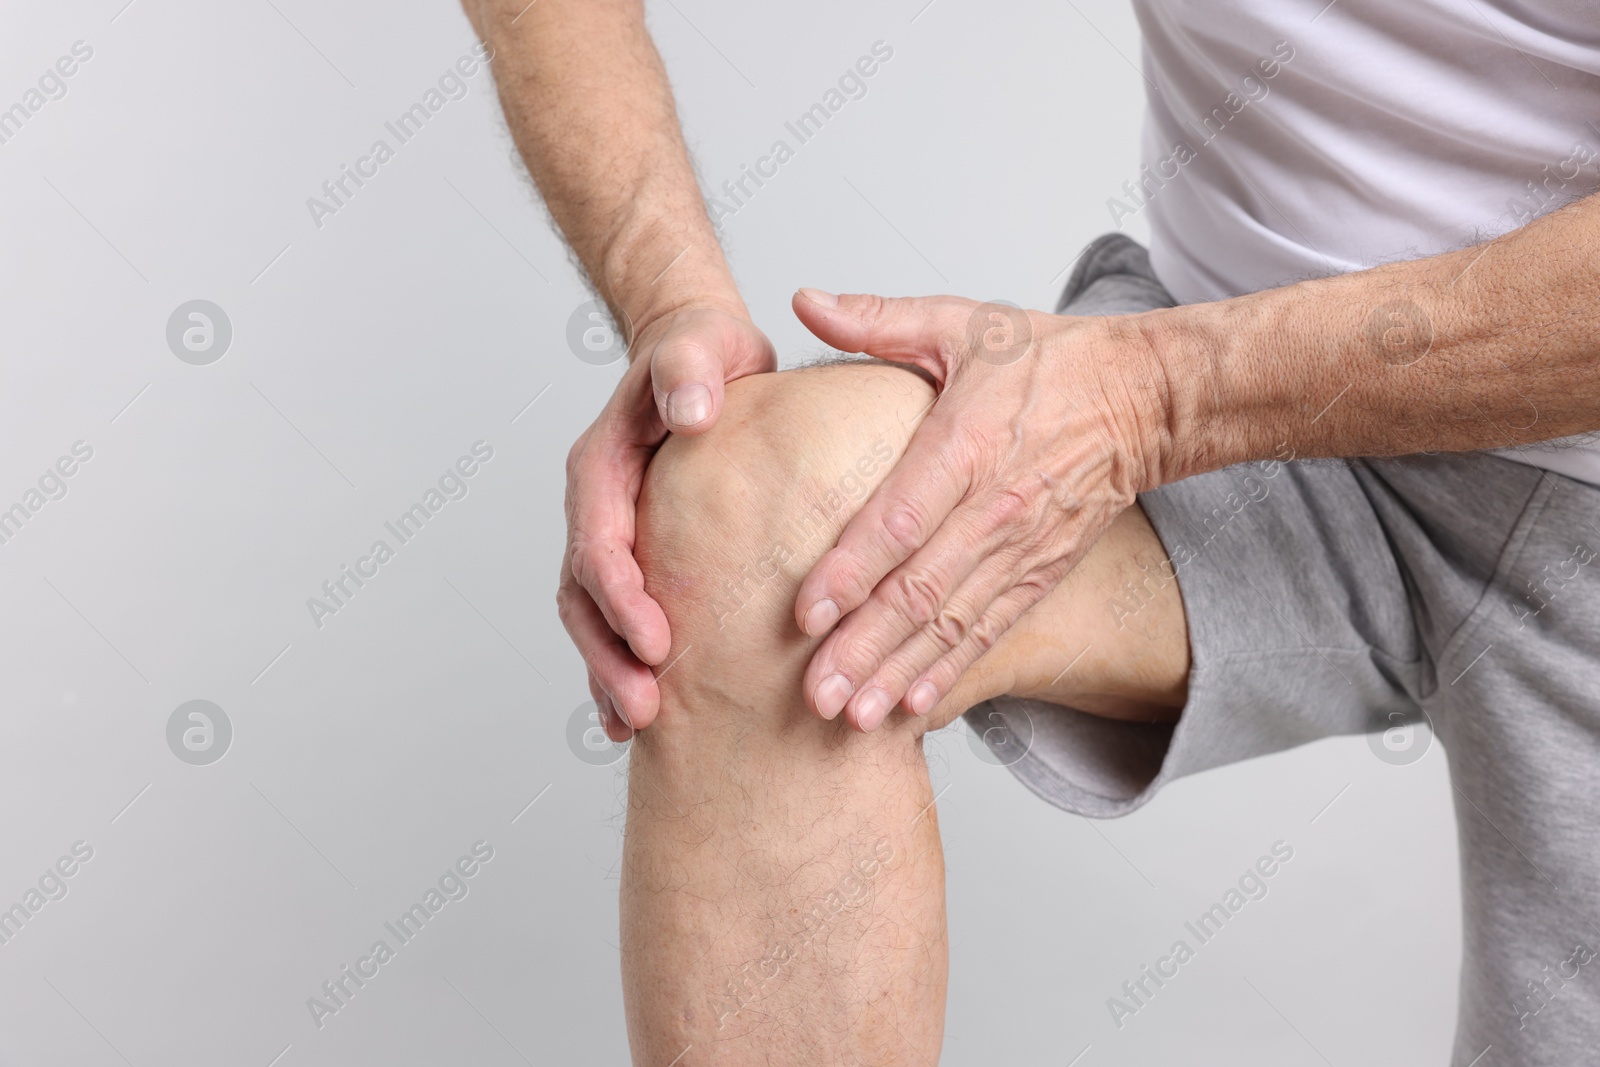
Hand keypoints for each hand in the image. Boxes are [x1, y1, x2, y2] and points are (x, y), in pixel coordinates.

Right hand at [559, 304, 775, 739]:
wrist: (698, 355)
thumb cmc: (703, 351)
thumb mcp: (703, 345)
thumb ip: (690, 369)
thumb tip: (688, 411)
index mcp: (601, 466)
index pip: (599, 543)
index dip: (622, 597)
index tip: (656, 641)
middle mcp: (594, 507)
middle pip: (584, 596)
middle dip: (609, 655)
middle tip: (646, 707)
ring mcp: (609, 534)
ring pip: (592, 618)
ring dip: (608, 672)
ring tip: (639, 724)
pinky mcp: (634, 555)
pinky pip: (612, 620)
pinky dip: (617, 668)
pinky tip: (637, 719)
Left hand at [788, 289, 1171, 730]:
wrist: (1144, 397)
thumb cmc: (1047, 359)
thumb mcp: (963, 322)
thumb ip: (878, 319)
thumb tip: (802, 300)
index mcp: (967, 444)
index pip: (900, 519)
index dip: (851, 571)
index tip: (804, 612)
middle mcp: (995, 509)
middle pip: (921, 591)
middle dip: (863, 648)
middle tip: (815, 694)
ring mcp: (1021, 549)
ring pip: (951, 625)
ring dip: (900, 674)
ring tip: (853, 718)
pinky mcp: (1039, 573)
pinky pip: (989, 631)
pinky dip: (952, 671)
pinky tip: (914, 705)